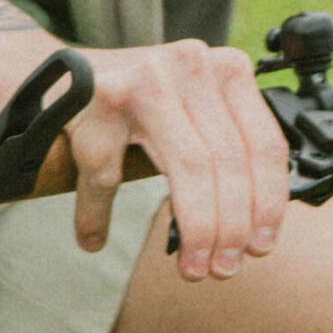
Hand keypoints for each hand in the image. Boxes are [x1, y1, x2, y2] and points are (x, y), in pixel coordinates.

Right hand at [57, 35, 290, 273]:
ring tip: (193, 266)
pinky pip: (109, 169)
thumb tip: (255, 232)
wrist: (64, 74)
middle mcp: (194, 65)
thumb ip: (228, 156)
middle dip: (231, 226)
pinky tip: (94, 237)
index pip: (265, 144)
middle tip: (223, 267)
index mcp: (228, 70)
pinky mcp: (100, 96)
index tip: (262, 246)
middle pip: (229, 160)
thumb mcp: (194, 117)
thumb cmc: (140, 107)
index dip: (268, 203)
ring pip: (189, 165)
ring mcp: (147, 76)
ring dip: (196, 226)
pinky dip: (98, 211)